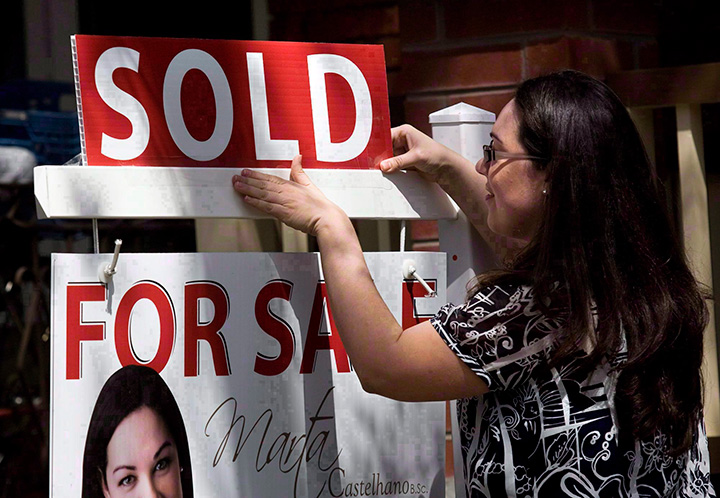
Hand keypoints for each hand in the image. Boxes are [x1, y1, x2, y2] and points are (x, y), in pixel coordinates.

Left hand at [232, 155, 346, 235]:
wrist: (326, 219)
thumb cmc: (319, 206)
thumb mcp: (309, 184)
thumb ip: (299, 171)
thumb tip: (297, 157)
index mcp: (291, 185)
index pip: (270, 178)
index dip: (256, 174)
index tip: (246, 172)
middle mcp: (286, 192)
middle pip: (263, 184)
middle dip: (248, 181)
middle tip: (235, 177)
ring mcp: (285, 202)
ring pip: (263, 194)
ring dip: (248, 190)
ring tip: (237, 186)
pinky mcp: (284, 213)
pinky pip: (267, 207)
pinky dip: (256, 203)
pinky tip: (247, 199)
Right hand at [379, 124, 460, 182]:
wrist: (446, 168)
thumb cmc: (437, 155)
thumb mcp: (416, 157)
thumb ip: (399, 162)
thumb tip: (384, 166)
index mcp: (405, 132)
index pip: (386, 136)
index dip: (378, 145)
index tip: (371, 154)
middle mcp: (403, 140)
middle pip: (385, 148)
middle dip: (381, 157)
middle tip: (375, 165)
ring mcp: (403, 152)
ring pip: (388, 158)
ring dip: (386, 164)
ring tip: (381, 170)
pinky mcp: (405, 162)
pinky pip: (393, 165)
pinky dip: (390, 170)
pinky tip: (387, 173)